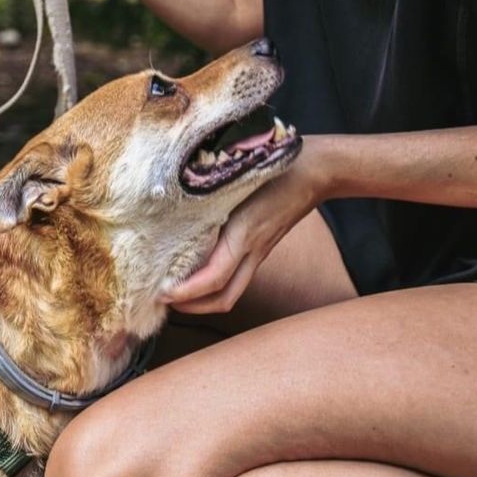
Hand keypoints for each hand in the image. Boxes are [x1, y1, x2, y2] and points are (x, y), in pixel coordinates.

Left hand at [163, 140, 327, 313]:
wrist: (315, 172)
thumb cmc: (274, 169)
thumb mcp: (237, 181)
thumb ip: (210, 199)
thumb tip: (172, 210)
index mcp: (244, 234)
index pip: (213, 278)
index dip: (186, 292)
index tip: (162, 294)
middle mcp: (253, 250)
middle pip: (224, 298)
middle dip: (192, 307)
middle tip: (163, 300)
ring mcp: (259, 252)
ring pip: (232, 292)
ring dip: (203, 300)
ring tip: (176, 292)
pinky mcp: (261, 249)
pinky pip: (237, 278)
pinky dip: (214, 284)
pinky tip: (196, 272)